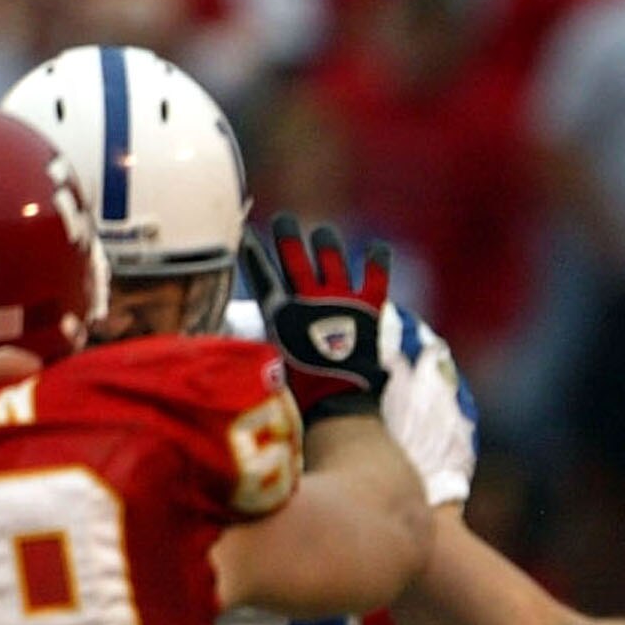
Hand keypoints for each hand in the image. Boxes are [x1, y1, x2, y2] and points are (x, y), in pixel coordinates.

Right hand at [239, 211, 392, 423]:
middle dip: (287, 234)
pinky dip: (376, 259)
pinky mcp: (368, 306)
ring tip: (323, 234)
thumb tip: (259, 345)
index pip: (262, 275)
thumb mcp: (276, 365)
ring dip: (325, 242)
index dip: (253, 253)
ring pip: (330, 255)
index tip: (246, 234)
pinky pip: (375, 273)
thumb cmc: (304, 395)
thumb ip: (271, 345)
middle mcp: (308, 298)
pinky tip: (377, 248)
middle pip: (294, 255)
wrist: (338, 403)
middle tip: (285, 221)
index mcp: (281, 313)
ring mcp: (339, 299)